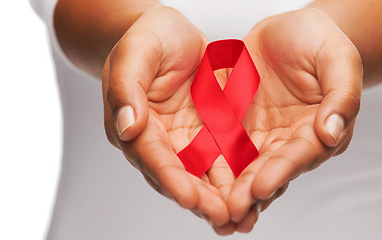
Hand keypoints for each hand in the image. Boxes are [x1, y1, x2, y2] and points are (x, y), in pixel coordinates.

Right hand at [102, 6, 235, 228]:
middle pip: (179, 175)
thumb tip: (127, 127)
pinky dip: (237, 177)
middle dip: (200, 198)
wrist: (171, 33)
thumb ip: (127, 88)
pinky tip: (255, 191)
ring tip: (241, 216)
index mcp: (135, 124)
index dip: (170, 178)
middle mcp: (160, 140)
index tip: (188, 197)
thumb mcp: (135, 52)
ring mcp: (186, 139)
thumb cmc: (148, 37)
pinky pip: (225, 159)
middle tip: (223, 216)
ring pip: (203, 175)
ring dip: (221, 197)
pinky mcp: (209, 134)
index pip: (152, 156)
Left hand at [225, 8, 362, 231]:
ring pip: (245, 167)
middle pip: (270, 169)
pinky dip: (212, 168)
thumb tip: (332, 133)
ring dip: (230, 190)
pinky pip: (223, 148)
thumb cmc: (319, 39)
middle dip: (251, 191)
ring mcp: (263, 135)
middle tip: (231, 210)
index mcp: (319, 129)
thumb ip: (342, 95)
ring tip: (215, 212)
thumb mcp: (338, 58)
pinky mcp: (238, 126)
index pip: (301, 154)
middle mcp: (291, 140)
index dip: (282, 171)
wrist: (288, 29)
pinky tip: (197, 184)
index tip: (261, 186)